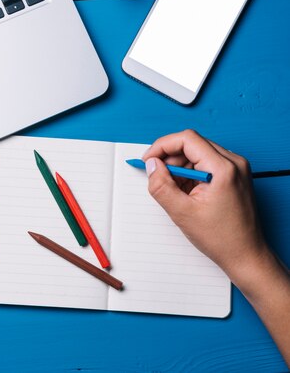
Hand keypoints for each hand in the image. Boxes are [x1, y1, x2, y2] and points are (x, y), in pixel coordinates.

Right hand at [142, 129, 266, 279]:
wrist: (245, 255)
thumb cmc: (222, 238)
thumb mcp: (181, 212)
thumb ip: (161, 185)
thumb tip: (151, 165)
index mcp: (223, 169)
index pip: (187, 139)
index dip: (162, 146)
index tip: (149, 160)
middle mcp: (234, 163)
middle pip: (192, 144)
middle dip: (170, 158)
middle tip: (158, 177)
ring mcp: (236, 168)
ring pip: (198, 153)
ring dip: (180, 167)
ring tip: (176, 191)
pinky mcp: (234, 175)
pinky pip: (206, 163)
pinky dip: (190, 173)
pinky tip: (187, 192)